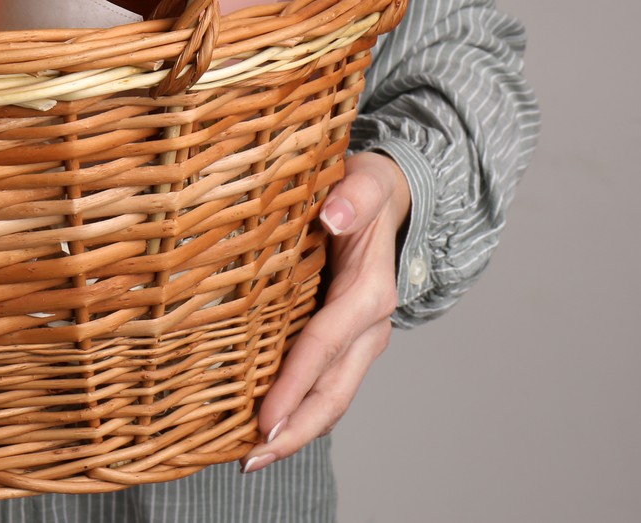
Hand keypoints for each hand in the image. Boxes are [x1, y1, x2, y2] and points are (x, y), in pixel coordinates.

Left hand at [244, 151, 410, 471]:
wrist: (388, 199)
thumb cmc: (366, 190)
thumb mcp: (364, 181)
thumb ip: (351, 195)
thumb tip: (332, 215)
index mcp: (369, 293)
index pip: (325, 345)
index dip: (295, 383)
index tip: (264, 417)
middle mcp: (368, 326)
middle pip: (333, 392)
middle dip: (295, 430)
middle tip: (251, 458)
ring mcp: (359, 340)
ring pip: (331, 398)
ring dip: (295, 431)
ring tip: (251, 457)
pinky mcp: (345, 342)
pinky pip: (324, 385)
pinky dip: (299, 412)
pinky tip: (266, 429)